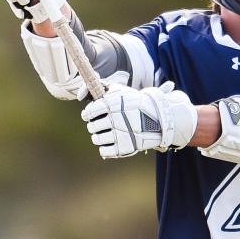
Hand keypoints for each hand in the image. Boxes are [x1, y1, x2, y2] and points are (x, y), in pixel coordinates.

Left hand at [81, 82, 197, 158]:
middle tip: (100, 124)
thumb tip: (81, 94)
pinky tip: (110, 143)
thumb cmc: (134, 103)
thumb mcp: (120, 91)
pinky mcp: (124, 148)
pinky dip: (104, 148)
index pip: (89, 112)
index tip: (90, 115)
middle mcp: (115, 119)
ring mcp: (120, 135)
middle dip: (93, 125)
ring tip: (104, 133)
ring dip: (98, 137)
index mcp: (111, 104)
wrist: (158, 118)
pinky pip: (104, 151)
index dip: (87, 114)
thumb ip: (100, 87)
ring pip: (97, 139)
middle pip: (92, 127)